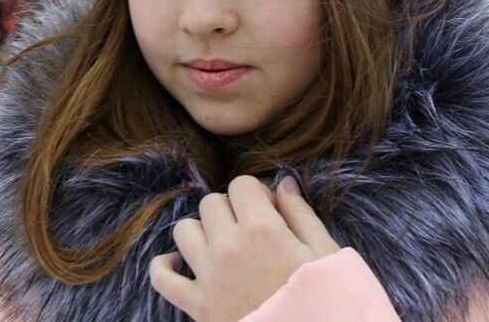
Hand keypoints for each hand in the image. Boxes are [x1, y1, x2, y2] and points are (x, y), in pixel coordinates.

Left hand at [149, 174, 340, 321]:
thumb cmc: (327, 302)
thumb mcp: (326, 254)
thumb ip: (302, 213)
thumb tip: (283, 182)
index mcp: (263, 230)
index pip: (240, 184)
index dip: (255, 193)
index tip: (267, 210)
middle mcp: (230, 248)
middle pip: (211, 203)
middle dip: (230, 210)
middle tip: (249, 230)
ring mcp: (209, 277)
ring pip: (184, 230)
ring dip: (201, 232)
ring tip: (220, 246)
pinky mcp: (197, 306)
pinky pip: (161, 278)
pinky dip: (165, 267)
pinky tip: (181, 264)